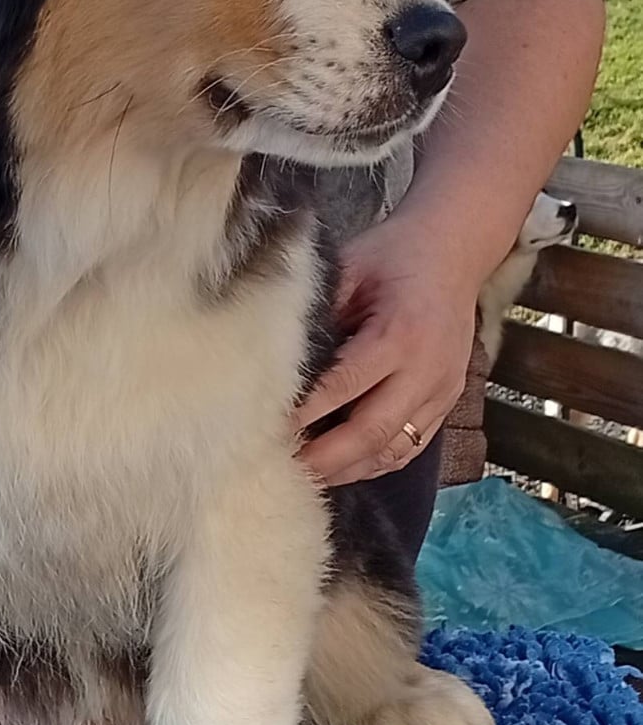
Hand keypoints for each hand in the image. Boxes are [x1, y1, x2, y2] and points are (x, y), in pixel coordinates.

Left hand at [294, 212, 479, 485]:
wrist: (455, 249)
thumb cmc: (394, 254)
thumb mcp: (350, 267)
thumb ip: (319, 312)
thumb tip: (274, 358)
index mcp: (401, 333)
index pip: (345, 386)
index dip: (305, 413)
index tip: (268, 428)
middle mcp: (427, 370)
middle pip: (371, 433)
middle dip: (324, 458)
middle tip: (281, 467)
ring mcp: (442, 391)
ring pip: (392, 450)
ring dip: (347, 469)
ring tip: (305, 475)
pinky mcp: (447, 402)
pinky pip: (409, 447)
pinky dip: (374, 463)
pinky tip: (341, 467)